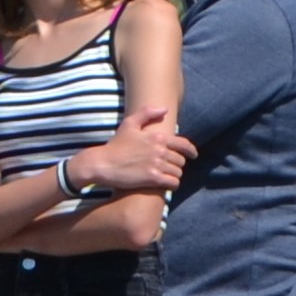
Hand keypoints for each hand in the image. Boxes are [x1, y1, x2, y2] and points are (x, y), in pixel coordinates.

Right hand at [63, 114, 193, 197]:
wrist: (102, 163)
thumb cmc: (115, 145)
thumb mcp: (129, 124)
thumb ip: (147, 113)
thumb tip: (165, 110)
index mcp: (158, 137)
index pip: (183, 144)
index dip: (191, 151)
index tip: (193, 155)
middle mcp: (160, 150)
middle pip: (181, 160)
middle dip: (177, 165)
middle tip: (170, 168)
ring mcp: (157, 165)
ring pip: (178, 172)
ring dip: (174, 175)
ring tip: (166, 176)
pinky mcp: (152, 178)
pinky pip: (173, 183)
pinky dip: (172, 184)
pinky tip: (166, 185)